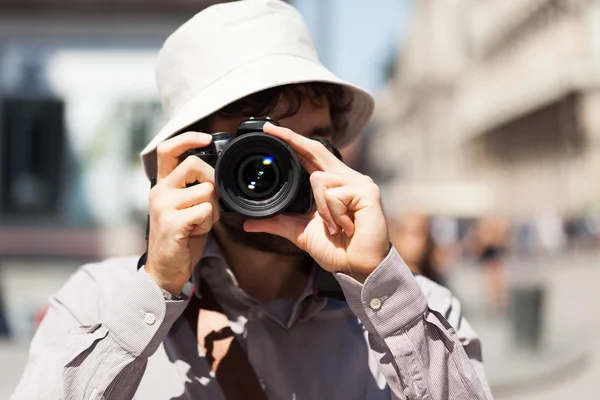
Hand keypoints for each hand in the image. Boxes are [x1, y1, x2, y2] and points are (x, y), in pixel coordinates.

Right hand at [145, 132, 219, 294]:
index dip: (188, 138)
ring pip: (207, 190)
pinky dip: (208, 222)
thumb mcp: (185, 206)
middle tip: (209, 204)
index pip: (168, 149)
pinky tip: (196, 232)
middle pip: (195, 165)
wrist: (165, 270)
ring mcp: (163, 205)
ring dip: (213, 209)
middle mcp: (159, 191)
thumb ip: (194, 187)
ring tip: (200, 222)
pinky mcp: (172, 222)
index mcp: (162, 184)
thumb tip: (216, 171)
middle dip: (213, 182)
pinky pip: (206, 210)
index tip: (207, 139)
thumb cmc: (181, 237)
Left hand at [244, 123, 389, 282]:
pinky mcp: (367, 191)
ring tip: (335, 227)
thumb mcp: (300, 232)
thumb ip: (278, 223)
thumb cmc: (337, 250)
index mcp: (332, 185)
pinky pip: (334, 194)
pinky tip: (346, 227)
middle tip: (271, 129)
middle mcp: (346, 178)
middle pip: (316, 150)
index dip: (293, 141)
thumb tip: (249, 223)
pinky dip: (333, 215)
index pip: (310, 156)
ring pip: (318, 179)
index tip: (272, 130)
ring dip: (321, 209)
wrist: (358, 269)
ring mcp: (359, 182)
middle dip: (292, 139)